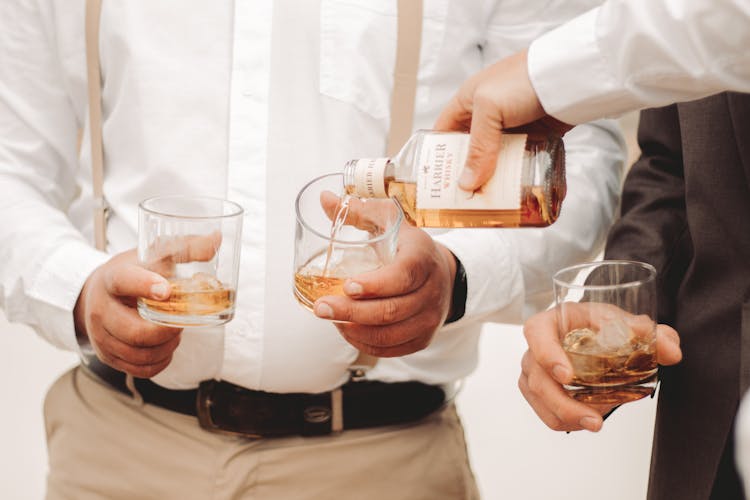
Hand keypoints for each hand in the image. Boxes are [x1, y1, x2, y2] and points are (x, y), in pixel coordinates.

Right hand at [74, 234, 219, 377]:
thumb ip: (186, 247)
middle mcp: (101, 309)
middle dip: (167, 331)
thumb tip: (216, 240)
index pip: (124, 281)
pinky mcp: (108, 356)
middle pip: (135, 332)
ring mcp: (102, 336)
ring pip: (139, 354)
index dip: (144, 286)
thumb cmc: (134, 270)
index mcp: (113, 278)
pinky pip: (139, 369)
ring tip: (174, 332)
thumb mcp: (156, 253)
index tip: (166, 289)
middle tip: (181, 320)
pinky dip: (160, 361)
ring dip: (166, 346)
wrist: (100, 291)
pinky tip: (166, 347)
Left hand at [312, 203, 456, 356]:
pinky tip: (347, 330)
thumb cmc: (406, 245)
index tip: (348, 285)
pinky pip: (392, 349)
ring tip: (330, 318)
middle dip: (351, 311)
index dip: (376, 284)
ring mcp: (430, 317)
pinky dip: (365, 344)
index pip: (404, 275)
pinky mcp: (423, 338)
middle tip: (322, 307)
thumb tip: (325, 199)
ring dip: (354, 330)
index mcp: (422, 256)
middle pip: (391, 310)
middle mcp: (431, 290)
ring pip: (390, 334)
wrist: (442, 273)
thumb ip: (358, 211)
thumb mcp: (389, 221)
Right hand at [434, 49, 571, 191]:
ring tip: (487, 202)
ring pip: (496, 159)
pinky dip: (516, 175)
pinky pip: (520, 160)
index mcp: (468, 102)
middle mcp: (488, 116)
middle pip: (470, 151)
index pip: (444, 131)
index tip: (436, 179)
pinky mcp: (535, 136)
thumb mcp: (490, 109)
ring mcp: (512, 127)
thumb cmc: (523, 79)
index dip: (438, 154)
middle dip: (466, 173)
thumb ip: (478, 147)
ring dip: (493, 178)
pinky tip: (514, 191)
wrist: (570, 73)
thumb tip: (467, 184)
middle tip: (461, 198)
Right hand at [518, 306, 681, 431]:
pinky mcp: (538, 390)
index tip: (567, 375)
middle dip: (563, 404)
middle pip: (537, 377)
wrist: (597, 335)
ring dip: (564, 417)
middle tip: (594, 420)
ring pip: (538, 399)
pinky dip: (564, 420)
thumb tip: (671, 350)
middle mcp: (536, 346)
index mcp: (552, 321)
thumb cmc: (600, 324)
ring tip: (595, 424)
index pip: (536, 333)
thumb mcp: (623, 322)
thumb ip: (650, 333)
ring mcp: (533, 370)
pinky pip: (544, 410)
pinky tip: (585, 420)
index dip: (546, 354)